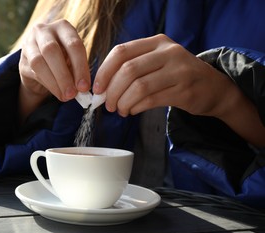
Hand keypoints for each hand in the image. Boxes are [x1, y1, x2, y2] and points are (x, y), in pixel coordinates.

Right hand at [19, 19, 90, 102]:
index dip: (80, 67)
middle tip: (73, 94)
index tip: (84, 86)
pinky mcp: (22, 61)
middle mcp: (43, 31)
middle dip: (64, 75)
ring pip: (38, 62)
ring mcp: (29, 44)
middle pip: (51, 50)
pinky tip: (57, 93)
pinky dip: (48, 85)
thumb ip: (78, 70)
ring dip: (54, 82)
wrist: (42, 66)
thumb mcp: (74, 60)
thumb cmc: (64, 59)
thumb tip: (82, 88)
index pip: (73, 44)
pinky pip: (33, 73)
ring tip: (65, 96)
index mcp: (62, 27)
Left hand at [93, 34, 235, 118]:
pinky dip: (136, 107)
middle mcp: (169, 52)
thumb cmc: (177, 76)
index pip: (121, 52)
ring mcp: (179, 71)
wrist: (214, 87)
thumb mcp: (158, 62)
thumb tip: (103, 87)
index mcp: (157, 42)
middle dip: (112, 91)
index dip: (104, 71)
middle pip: (128, 70)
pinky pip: (150, 100)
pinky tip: (133, 110)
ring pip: (139, 87)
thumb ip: (133, 68)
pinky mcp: (184, 90)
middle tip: (108, 104)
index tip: (97, 88)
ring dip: (123, 102)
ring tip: (121, 110)